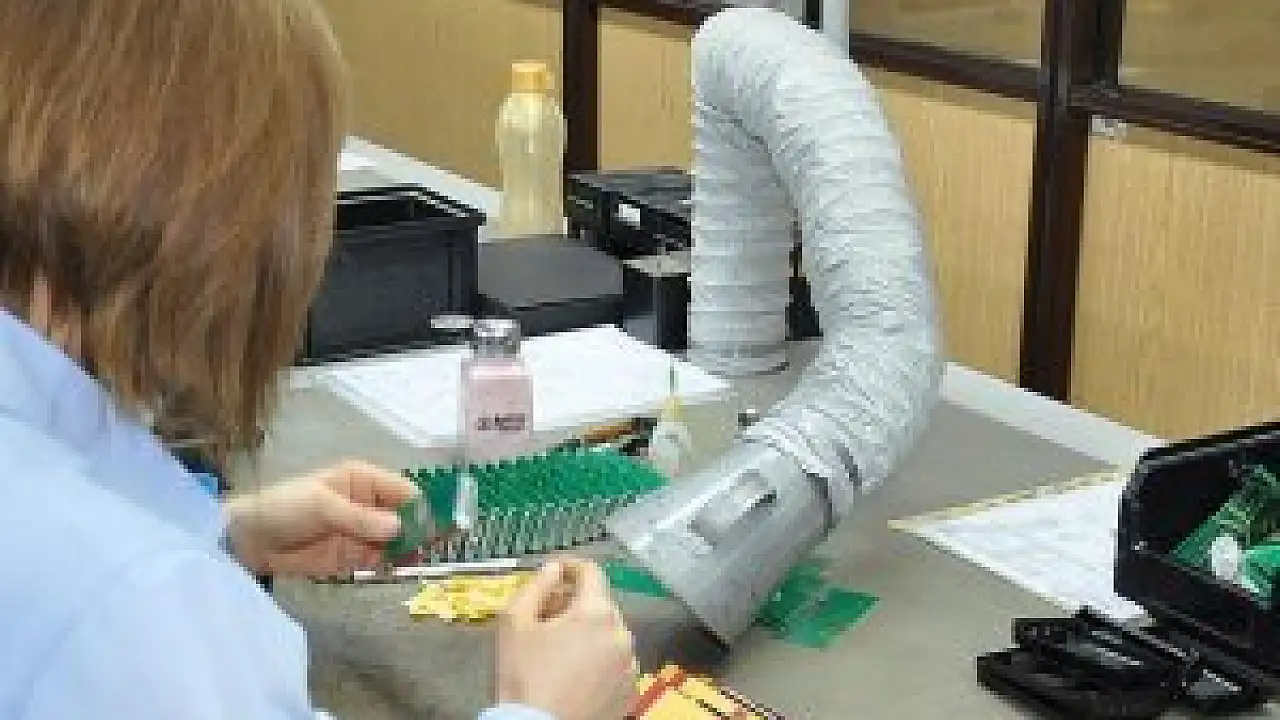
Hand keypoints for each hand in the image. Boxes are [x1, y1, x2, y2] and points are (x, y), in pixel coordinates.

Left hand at [223, 460, 418, 575]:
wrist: (248, 540)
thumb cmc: (284, 508)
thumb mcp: (322, 506)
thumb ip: (361, 519)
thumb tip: (399, 529)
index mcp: (363, 480)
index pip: (403, 491)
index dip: (421, 507)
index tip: (435, 527)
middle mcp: (368, 504)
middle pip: (405, 517)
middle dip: (420, 531)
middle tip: (434, 548)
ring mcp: (362, 532)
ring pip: (397, 541)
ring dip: (409, 551)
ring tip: (420, 562)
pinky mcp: (352, 557)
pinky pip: (380, 560)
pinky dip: (392, 565)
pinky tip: (400, 570)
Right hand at [496, 558, 636, 719]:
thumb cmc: (523, 674)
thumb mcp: (514, 622)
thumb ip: (536, 585)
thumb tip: (555, 568)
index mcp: (597, 612)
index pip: (591, 572)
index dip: (571, 566)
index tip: (556, 571)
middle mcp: (622, 633)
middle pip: (600, 604)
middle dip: (576, 604)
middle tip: (548, 616)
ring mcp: (630, 664)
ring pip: (610, 634)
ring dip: (590, 632)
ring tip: (561, 649)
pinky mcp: (630, 690)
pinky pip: (616, 662)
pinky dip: (600, 659)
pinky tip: (576, 673)